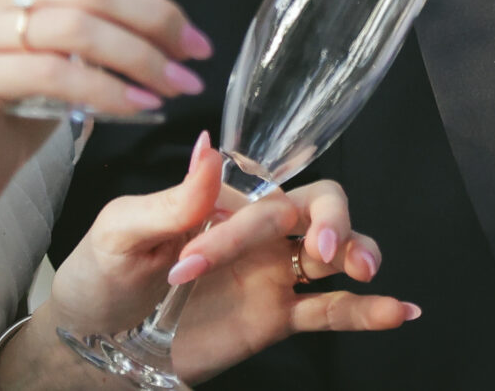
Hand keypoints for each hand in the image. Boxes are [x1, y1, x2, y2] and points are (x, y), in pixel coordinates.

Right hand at [0, 0, 210, 222]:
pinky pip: (55, 74)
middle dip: (156, 18)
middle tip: (194, 52)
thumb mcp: (61, 24)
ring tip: (175, 84)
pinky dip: (108, 89)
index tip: (167, 13)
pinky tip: (138, 104)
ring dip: (141, 58)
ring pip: (78, 27)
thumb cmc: (20, 89)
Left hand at [38, 136, 414, 383]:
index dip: (250, 224)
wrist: (93, 347)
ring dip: (358, 252)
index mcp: (221, 201)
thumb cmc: (98, 277)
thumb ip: (173, 199)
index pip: (261, 194)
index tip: (198, 261)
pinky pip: (331, 312)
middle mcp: (255, 233)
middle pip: (319, 206)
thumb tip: (210, 146)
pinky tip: (401, 311)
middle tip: (324, 246)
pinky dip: (369, 312)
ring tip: (362, 270)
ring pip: (336, 255)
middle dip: (334, 219)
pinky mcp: (275, 319)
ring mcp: (271, 275)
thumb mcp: (121, 231)